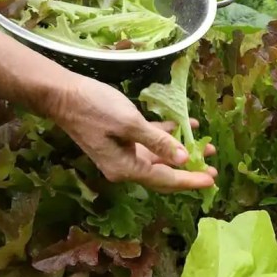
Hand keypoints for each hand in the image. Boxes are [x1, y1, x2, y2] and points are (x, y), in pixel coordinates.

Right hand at [46, 75, 217, 193]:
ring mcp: (122, 152)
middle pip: (163, 172)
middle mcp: (125, 165)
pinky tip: (183, 125)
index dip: (189, 180)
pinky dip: (165, 134)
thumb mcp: (130, 123)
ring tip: (205, 146)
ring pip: (159, 156)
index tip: (211, 181)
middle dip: (189, 170)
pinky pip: (149, 141)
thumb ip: (157, 142)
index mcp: (126, 167)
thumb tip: (182, 159)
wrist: (63, 94)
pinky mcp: (121, 137)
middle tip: (213, 168)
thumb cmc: (95, 107)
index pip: (164, 179)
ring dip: (181, 150)